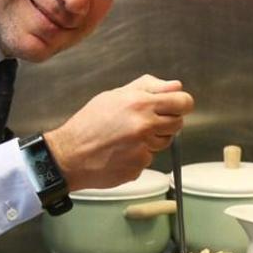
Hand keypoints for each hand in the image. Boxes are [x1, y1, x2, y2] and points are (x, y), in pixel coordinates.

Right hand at [44, 75, 193, 190]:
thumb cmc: (88, 124)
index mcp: (140, 103)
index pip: (182, 102)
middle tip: (145, 123)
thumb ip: (148, 88)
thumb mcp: (114, 96)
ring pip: (164, 143)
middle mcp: (144, 125)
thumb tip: (175, 86)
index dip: (181, 104)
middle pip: (178, 123)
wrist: (69, 155)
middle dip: (166, 123)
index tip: (176, 106)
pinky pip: (148, 159)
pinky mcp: (139, 166)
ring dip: (152, 140)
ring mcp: (143, 148)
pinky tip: (120, 153)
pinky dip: (138, 157)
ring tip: (127, 138)